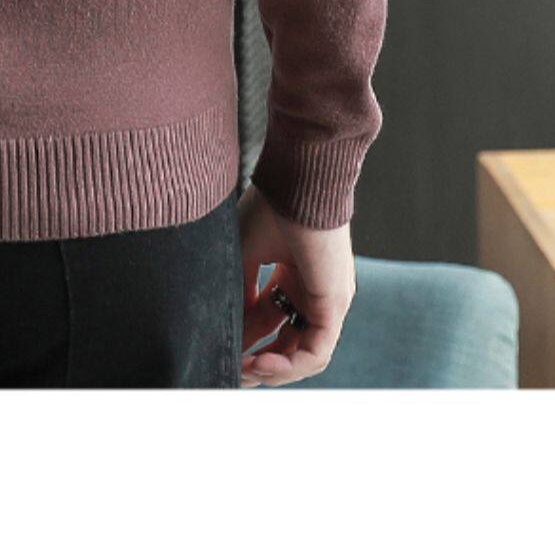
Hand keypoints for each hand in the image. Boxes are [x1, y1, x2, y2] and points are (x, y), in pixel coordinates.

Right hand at [238, 184, 355, 386]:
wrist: (299, 182)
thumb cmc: (270, 207)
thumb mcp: (243, 255)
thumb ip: (238, 293)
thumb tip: (227, 329)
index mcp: (293, 275)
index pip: (271, 320)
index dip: (245, 338)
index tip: (220, 348)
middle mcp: (314, 292)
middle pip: (288, 343)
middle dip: (258, 363)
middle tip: (231, 372)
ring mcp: (327, 300)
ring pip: (304, 355)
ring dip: (272, 371)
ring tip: (243, 371)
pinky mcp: (334, 305)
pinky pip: (316, 352)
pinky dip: (288, 366)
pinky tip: (259, 364)